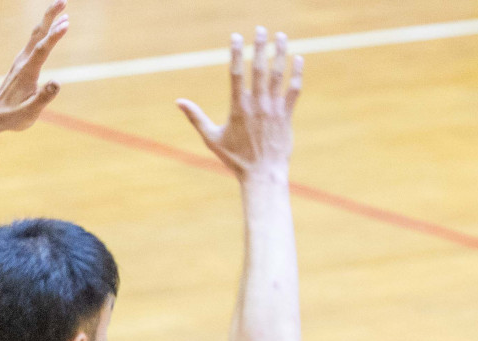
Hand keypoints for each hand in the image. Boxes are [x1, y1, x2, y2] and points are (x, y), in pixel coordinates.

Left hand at [0, 0, 67, 134]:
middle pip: (38, 34)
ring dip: (48, 19)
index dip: (54, 36)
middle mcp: (23, 61)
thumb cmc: (13, 116)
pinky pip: (35, 41)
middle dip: (50, 16)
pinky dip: (45, 30)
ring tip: (63, 7)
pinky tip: (52, 27)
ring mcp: (22, 60)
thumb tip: (57, 83)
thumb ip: (43, 98)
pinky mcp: (23, 63)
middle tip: (64, 0)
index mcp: (27, 72)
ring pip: (36, 35)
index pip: (42, 50)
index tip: (67, 23)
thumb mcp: (30, 112)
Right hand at [177, 27, 302, 181]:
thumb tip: (178, 102)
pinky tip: (298, 59)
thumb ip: (196, 117)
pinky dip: (296, 74)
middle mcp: (257, 104)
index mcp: (238, 107)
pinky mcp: (286, 116)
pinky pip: (293, 91)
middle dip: (260, 46)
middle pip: (259, 69)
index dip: (236, 53)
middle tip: (261, 29)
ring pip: (278, 76)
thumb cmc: (236, 159)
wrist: (263, 175)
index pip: (235, 73)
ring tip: (281, 36)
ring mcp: (273, 110)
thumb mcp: (211, 138)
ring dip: (280, 54)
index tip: (236, 37)